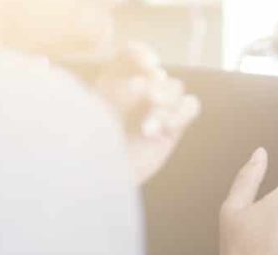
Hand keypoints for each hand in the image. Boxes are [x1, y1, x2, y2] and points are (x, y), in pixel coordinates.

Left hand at [93, 42, 200, 184]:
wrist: (99, 178)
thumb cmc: (86, 146)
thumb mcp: (91, 115)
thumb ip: (112, 94)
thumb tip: (142, 83)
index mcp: (112, 81)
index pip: (132, 53)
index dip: (142, 54)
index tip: (148, 65)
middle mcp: (137, 92)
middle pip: (159, 74)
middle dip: (155, 85)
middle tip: (149, 97)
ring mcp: (157, 109)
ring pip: (176, 88)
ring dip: (166, 104)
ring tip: (148, 128)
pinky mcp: (173, 126)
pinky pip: (190, 106)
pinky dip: (181, 114)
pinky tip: (164, 130)